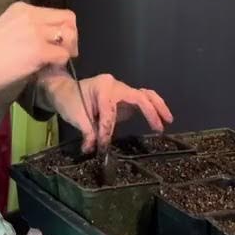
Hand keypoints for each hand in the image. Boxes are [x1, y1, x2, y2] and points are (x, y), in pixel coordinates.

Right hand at [0, 2, 78, 106]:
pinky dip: (60, 63)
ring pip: (69, 35)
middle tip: (63, 53)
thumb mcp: (6, 29)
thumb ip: (27, 31)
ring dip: (67, 49)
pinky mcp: (39, 50)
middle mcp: (31, 15)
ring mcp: (36, 31)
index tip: (57, 43)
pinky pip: (63, 54)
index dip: (62, 29)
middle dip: (71, 37)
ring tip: (55, 61)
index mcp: (22, 8)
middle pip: (68, 19)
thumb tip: (46, 43)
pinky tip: (47, 68)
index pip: (56, 13)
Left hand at [41, 69, 173, 152]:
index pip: (109, 112)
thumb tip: (93, 149)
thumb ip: (87, 132)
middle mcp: (116, 85)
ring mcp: (122, 90)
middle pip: (139, 96)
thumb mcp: (75, 116)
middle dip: (150, 112)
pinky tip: (162, 117)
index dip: (107, 131)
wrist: (66, 90)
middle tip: (159, 129)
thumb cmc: (69, 100)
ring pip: (145, 95)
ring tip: (168, 120)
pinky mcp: (125, 98)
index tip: (103, 147)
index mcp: (103, 87)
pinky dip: (153, 106)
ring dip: (158, 107)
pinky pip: (143, 99)